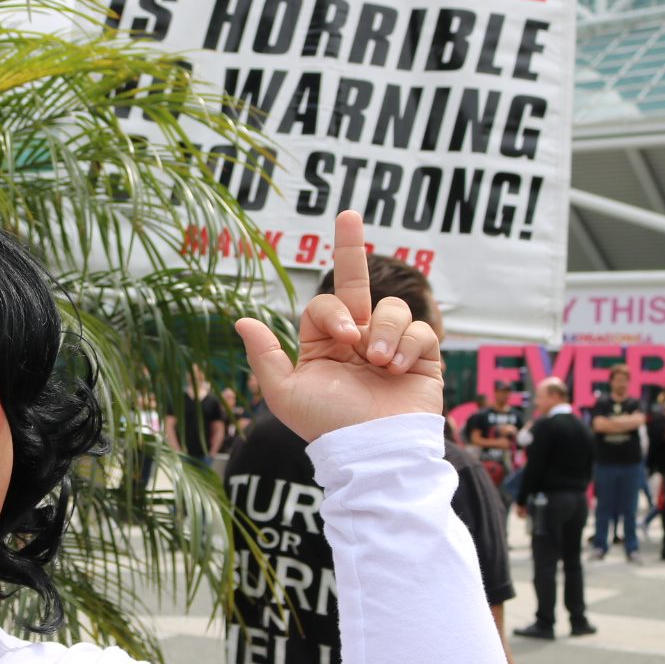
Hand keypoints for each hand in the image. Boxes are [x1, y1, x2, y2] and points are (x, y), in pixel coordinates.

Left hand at [236, 211, 441, 442]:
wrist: (372, 450)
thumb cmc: (327, 425)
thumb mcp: (286, 392)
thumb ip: (266, 355)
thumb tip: (242, 319)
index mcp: (325, 345)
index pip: (327, 304)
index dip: (334, 312)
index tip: (342, 336)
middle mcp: (358, 339)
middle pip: (354, 282)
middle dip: (350, 246)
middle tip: (347, 213)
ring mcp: (391, 346)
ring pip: (392, 308)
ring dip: (385, 332)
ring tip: (380, 362)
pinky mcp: (422, 358)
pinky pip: (420, 329)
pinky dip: (409, 345)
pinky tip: (398, 369)